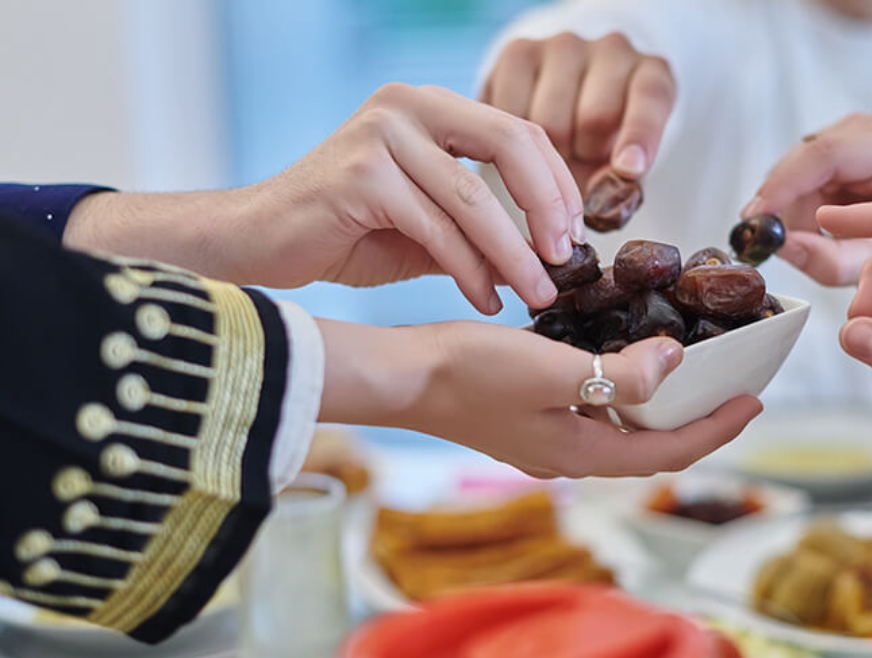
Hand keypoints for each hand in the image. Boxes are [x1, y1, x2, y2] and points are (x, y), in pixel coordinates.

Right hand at [66, 84, 583, 312]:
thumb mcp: (428, 220)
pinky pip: (436, 228)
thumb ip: (480, 221)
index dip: (556, 182)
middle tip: (566, 260)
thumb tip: (549, 251)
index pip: (518, 130)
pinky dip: (469, 270)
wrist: (258, 244)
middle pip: (510, 144)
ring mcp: (381, 135)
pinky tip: (486, 299)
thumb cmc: (346, 233)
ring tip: (537, 293)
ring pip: (474, 198)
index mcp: (430, 106)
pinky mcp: (359, 175)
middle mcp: (407, 105)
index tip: (575, 235)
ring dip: (514, 254)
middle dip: (548, 207)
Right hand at [317, 319, 762, 477]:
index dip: (716, 428)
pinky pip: (593, 413)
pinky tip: (622, 362)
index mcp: (580, 453)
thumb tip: (675, 361)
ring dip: (659, 407)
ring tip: (690, 374)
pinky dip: (621, 394)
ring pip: (622, 430)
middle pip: (650, 446)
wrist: (402, 377)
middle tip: (731, 388)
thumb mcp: (552, 369)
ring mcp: (547, 440)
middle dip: (696, 421)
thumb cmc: (468, 373)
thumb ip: (618, 374)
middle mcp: (568, 456)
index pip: (668, 451)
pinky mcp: (528, 418)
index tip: (753, 400)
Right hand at [481, 32, 674, 186]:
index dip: (640, 134)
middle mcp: (612, 50)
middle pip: (595, 116)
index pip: (650, 98)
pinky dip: (514, 141)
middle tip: (580, 166)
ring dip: (547, 153)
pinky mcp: (519, 51)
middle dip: (585, 156)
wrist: (567, 104)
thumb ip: (618, 184)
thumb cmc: (604, 143)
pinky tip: (524, 142)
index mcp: (651, 74)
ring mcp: (563, 46)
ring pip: (549, 120)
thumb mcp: (622, 165)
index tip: (629, 169)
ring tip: (554, 152)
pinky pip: (511, 111)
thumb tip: (599, 200)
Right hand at [742, 112, 871, 285]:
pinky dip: (794, 196)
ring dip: (790, 203)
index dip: (786, 183)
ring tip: (809, 233)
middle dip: (783, 202)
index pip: (830, 155)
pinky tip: (810, 216)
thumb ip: (825, 260)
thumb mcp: (866, 263)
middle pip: (808, 158)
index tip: (757, 214)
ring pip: (797, 163)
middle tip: (767, 237)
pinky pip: (798, 165)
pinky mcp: (838, 135)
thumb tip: (781, 244)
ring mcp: (857, 127)